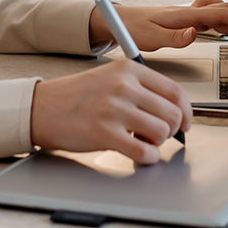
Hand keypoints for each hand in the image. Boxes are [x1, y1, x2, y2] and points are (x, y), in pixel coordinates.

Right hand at [29, 59, 192, 163]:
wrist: (41, 108)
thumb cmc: (76, 97)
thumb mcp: (110, 79)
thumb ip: (141, 90)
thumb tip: (173, 112)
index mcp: (128, 70)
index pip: (174, 91)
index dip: (186, 111)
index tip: (185, 123)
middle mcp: (123, 86)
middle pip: (172, 113)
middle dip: (171, 130)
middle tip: (158, 136)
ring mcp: (113, 109)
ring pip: (162, 132)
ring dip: (157, 143)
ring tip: (141, 141)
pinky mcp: (104, 133)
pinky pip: (143, 151)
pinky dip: (148, 158)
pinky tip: (140, 155)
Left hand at [89, 0, 227, 61]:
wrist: (119, 21)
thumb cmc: (132, 28)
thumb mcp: (150, 37)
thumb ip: (174, 37)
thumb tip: (194, 34)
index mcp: (185, 15)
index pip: (221, 15)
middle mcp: (190, 12)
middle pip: (226, 16)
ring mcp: (189, 15)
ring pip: (222, 15)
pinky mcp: (187, 20)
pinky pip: (213, 18)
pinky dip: (227, 23)